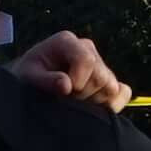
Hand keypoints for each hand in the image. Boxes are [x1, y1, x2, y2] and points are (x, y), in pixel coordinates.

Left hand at [15, 28, 130, 113]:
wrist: (30, 84)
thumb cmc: (26, 77)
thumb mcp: (28, 77)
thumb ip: (45, 80)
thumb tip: (67, 85)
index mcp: (67, 41)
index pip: (87, 60)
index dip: (79, 80)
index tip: (65, 92)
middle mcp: (87, 48)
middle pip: (101, 76)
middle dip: (83, 94)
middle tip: (65, 99)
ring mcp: (100, 65)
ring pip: (111, 88)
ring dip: (93, 101)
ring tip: (73, 103)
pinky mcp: (109, 81)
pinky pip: (123, 93)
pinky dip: (113, 105)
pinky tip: (95, 109)